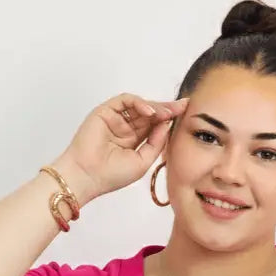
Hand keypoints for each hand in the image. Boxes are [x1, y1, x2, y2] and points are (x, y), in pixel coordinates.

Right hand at [55, 92, 189, 202]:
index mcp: (135, 141)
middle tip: (183, 106)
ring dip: (156, 107)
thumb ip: (156, 143)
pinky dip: (139, 103)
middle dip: (167, 109)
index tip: (186, 113)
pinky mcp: (106, 111)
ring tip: (167, 113)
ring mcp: (116, 119)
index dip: (169, 119)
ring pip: (140, 106)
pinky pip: (125, 101)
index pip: (155, 126)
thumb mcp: (143, 161)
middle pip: (150, 113)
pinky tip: (150, 112)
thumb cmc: (112, 175)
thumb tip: (167, 124)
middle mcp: (126, 128)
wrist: (88, 175)